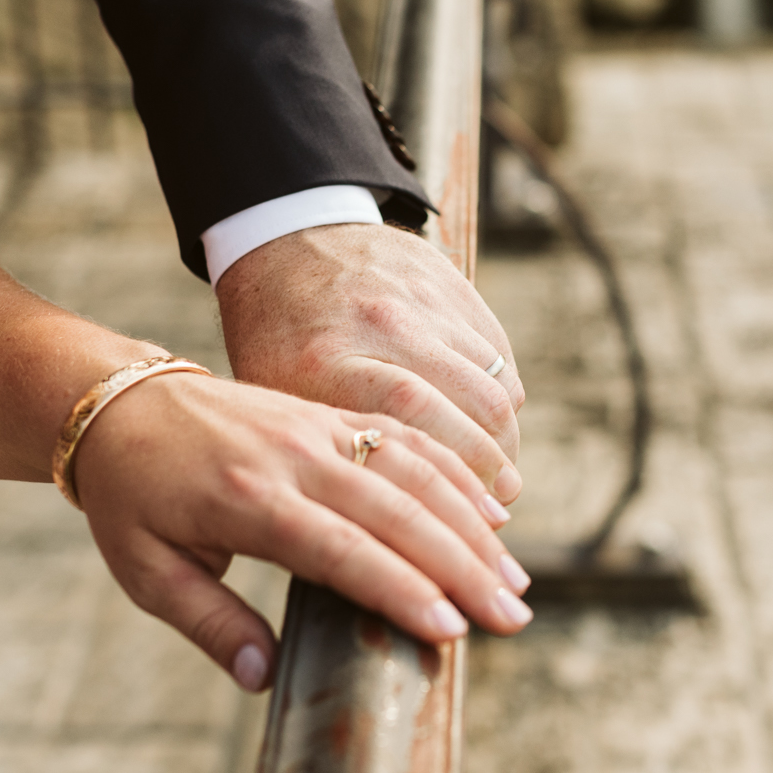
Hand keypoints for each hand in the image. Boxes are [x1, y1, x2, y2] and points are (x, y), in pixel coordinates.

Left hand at [73, 371, 533, 690]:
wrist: (125, 403)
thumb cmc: (135, 500)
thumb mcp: (148, 572)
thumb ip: (211, 625)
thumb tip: (265, 680)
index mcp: (247, 502)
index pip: (341, 551)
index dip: (400, 591)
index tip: (450, 630)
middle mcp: (295, 459)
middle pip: (396, 513)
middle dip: (461, 568)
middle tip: (511, 618)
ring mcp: (319, 430)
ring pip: (414, 473)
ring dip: (471, 526)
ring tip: (514, 579)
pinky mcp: (331, 416)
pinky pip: (406, 441)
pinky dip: (455, 476)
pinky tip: (491, 513)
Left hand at [215, 223, 525, 503]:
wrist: (283, 236)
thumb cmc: (270, 339)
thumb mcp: (267, 400)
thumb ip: (318, 453)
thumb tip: (375, 536)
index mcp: (318, 361)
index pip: (403, 426)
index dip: (446, 484)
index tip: (464, 529)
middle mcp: (377, 325)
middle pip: (466, 411)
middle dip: (492, 473)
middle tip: (497, 513)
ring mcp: (419, 301)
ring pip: (493, 387)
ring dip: (505, 442)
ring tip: (501, 479)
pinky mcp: (450, 285)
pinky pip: (496, 357)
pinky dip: (502, 401)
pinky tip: (489, 429)